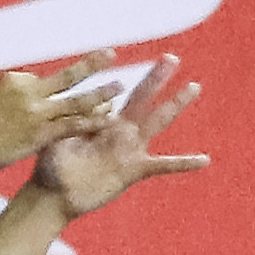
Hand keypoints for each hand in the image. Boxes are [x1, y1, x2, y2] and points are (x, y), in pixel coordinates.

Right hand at [0, 49, 124, 197]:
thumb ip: (8, 99)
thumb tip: (19, 101)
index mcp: (13, 79)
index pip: (42, 81)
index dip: (51, 91)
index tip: (58, 94)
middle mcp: (28, 90)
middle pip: (66, 76)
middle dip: (91, 64)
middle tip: (111, 54)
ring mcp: (36, 112)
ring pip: (76, 100)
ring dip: (101, 93)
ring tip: (119, 86)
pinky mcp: (40, 133)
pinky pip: (73, 126)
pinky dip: (92, 122)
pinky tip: (108, 120)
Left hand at [21, 60, 208, 220]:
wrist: (53, 195)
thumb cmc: (50, 165)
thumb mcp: (58, 136)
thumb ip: (71, 119)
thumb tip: (85, 100)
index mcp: (99, 119)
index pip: (114, 93)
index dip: (117, 79)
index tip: (121, 60)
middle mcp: (118, 129)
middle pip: (142, 98)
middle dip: (156, 78)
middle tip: (171, 58)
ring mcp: (129, 148)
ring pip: (157, 121)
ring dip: (176, 104)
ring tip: (193, 87)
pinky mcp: (135, 169)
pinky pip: (163, 165)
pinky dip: (184, 163)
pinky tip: (204, 160)